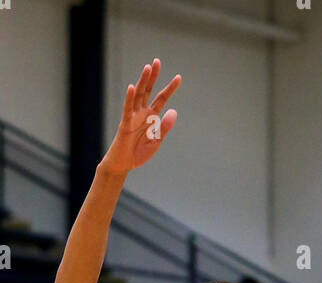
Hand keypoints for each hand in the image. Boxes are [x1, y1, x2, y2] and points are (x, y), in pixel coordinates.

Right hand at [100, 60, 180, 175]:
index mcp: (151, 117)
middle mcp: (141, 113)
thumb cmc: (138, 152)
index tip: (179, 77)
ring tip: (147, 68)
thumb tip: (174, 110)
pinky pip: (127, 109)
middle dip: (153, 76)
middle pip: (148, 91)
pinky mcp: (125, 124)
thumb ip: (164, 126)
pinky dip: (129, 98)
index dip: (170, 88)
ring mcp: (133, 117)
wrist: (124, 164)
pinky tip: (132, 87)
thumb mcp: (156, 140)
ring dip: (142, 81)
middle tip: (157, 61)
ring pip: (138, 95)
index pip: (161, 99)